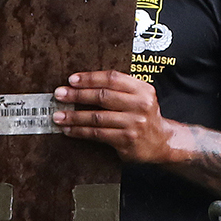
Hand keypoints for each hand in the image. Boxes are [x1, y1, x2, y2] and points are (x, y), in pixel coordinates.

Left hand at [53, 70, 172, 164]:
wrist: (161, 142)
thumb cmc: (143, 116)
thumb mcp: (139, 96)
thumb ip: (119, 88)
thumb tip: (82, 83)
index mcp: (142, 89)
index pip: (112, 78)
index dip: (90, 78)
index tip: (71, 79)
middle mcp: (140, 105)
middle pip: (103, 97)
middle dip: (77, 95)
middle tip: (59, 95)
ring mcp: (134, 124)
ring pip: (97, 118)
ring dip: (74, 116)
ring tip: (58, 116)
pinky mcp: (126, 141)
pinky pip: (98, 134)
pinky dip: (80, 132)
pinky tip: (69, 130)